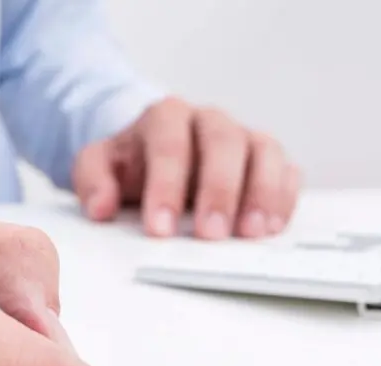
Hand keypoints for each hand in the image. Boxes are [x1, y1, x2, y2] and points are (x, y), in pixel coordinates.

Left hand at [72, 97, 300, 239]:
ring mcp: (244, 138)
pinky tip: (273, 228)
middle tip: (210, 234)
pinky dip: (284, 198)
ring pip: (263, 152)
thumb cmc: (131, 164)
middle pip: (223, 143)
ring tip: (251, 234)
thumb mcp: (98, 166)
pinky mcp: (268, 160)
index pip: (169, 144)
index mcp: (166, 116)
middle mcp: (210, 121)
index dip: (166, 186)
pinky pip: (286, 171)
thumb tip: (100, 207)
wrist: (152, 154)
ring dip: (261, 193)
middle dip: (218, 190)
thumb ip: (93, 181)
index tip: (159, 229)